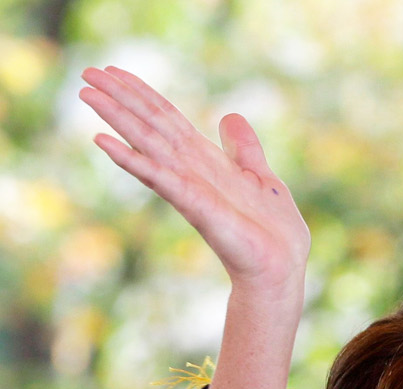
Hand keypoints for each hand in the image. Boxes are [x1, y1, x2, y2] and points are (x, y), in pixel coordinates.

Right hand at [79, 66, 310, 295]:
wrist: (282, 267)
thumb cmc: (273, 231)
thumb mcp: (261, 176)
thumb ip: (244, 148)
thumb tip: (230, 117)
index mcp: (205, 161)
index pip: (167, 120)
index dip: (142, 94)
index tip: (113, 71)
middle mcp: (191, 172)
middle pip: (150, 126)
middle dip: (120, 99)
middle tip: (85, 71)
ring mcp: (189, 188)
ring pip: (147, 144)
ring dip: (117, 118)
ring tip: (87, 94)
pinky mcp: (194, 206)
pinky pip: (159, 178)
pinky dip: (131, 160)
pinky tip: (104, 141)